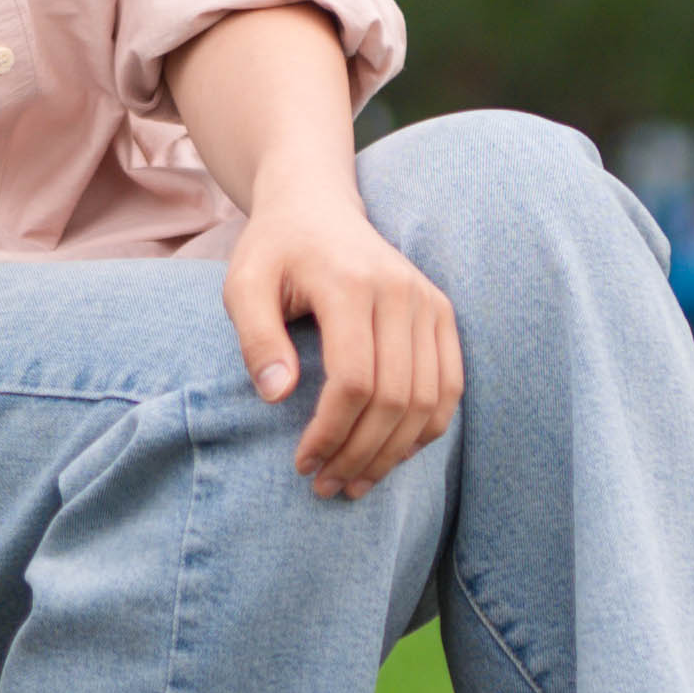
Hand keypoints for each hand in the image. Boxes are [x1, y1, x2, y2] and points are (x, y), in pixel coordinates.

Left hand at [224, 183, 461, 498]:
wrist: (318, 206)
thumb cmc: (275, 251)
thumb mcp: (243, 283)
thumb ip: (256, 336)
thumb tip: (277, 394)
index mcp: (350, 282)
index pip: (355, 380)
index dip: (331, 433)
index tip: (302, 463)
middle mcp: (401, 291)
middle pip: (395, 398)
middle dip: (360, 454)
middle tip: (325, 486)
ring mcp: (429, 302)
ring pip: (429, 401)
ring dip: (394, 454)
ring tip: (355, 483)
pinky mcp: (442, 313)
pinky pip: (450, 387)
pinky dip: (425, 430)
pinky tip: (391, 454)